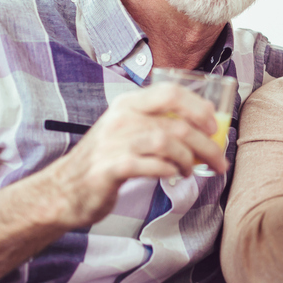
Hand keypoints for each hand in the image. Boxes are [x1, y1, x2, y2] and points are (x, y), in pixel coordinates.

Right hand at [46, 83, 225, 228]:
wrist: (64, 189)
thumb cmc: (105, 160)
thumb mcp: (128, 131)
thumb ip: (157, 122)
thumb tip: (205, 122)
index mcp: (128, 104)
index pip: (171, 93)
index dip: (199, 108)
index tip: (214, 126)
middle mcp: (121, 118)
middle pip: (176, 124)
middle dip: (206, 144)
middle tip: (218, 161)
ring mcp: (114, 142)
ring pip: (166, 142)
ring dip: (188, 159)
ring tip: (190, 170)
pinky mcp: (110, 168)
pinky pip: (150, 165)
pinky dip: (169, 170)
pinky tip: (173, 175)